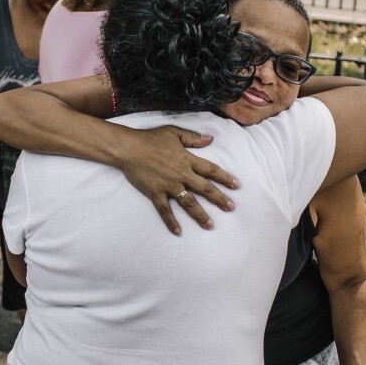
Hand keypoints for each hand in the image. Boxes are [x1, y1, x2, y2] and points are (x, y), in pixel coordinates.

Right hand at [117, 126, 239, 234]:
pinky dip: (171, 221)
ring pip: (189, 203)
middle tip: (231, 208)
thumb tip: (209, 139)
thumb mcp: (174, 132)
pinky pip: (165, 210)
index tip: (236, 186)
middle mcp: (181, 174)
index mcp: (187, 159)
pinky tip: (178, 232)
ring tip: (210, 225)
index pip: (211, 170)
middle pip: (205, 189)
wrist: (129, 148)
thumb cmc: (150, 139)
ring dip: (200, 214)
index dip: (225, 178)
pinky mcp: (156, 193)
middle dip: (219, 199)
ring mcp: (169, 186)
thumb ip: (193, 137)